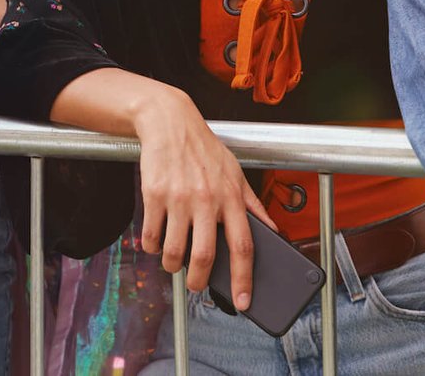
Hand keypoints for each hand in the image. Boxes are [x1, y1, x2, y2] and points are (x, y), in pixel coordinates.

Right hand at [132, 85, 274, 302]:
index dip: (244, 279)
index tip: (242, 301)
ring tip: (173, 263)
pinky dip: (153, 247)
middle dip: (200, 281)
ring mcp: (178, 198)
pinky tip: (157, 242)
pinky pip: (151, 235)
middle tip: (197, 286)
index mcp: (231, 197)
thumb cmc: (205, 149)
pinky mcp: (154, 194)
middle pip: (204, 256)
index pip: (243, 246)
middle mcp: (206, 199)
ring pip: (174, 252)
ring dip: (172, 266)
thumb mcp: (236, 173)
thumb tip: (273, 232)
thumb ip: (254, 205)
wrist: (170, 122)